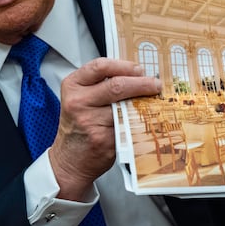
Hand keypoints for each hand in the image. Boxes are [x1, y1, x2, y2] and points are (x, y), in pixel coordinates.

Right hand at [48, 58, 160, 200]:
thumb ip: (101, 85)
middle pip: (117, 85)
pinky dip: (139, 120)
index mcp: (73, 85)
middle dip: (142, 83)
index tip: (139, 69)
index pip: (101, 66)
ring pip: (125, 106)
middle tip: (155, 84)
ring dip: (144, 103)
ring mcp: (89, 121)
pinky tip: (146, 118)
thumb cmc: (78, 126)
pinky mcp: (103, 138)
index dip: (125, 66)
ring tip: (154, 101)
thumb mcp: (81, 98)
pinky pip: (127, 125)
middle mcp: (78, 101)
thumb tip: (135, 75)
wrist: (69, 159)